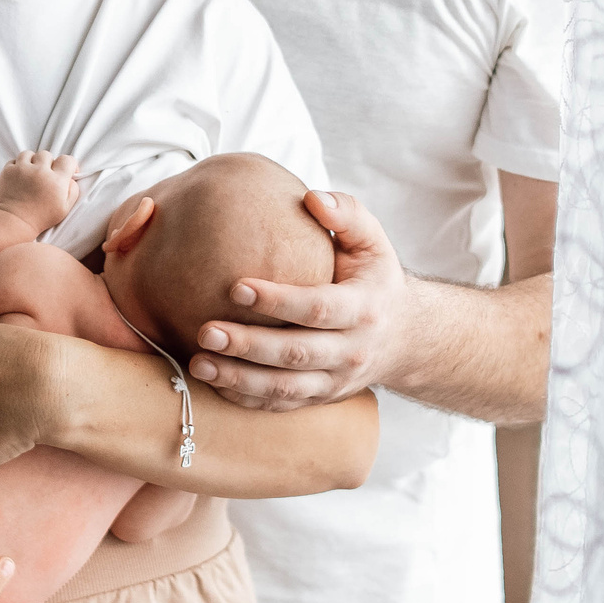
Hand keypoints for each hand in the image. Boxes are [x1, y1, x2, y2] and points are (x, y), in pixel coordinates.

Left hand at [0, 150, 80, 229]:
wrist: (14, 221)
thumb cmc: (41, 217)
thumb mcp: (64, 208)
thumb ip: (72, 190)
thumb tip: (71, 177)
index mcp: (56, 180)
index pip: (68, 160)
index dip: (69, 165)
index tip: (65, 172)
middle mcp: (40, 171)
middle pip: (47, 155)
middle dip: (47, 164)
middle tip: (44, 176)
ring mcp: (22, 169)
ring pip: (30, 154)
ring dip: (31, 162)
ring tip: (31, 174)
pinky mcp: (8, 170)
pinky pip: (15, 160)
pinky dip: (17, 166)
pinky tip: (20, 176)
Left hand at [188, 190, 407, 410]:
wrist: (405, 337)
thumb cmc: (375, 279)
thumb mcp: (374, 242)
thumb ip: (347, 214)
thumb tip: (311, 197)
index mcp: (363, 309)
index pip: (318, 308)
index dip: (278, 300)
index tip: (236, 286)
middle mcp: (351, 351)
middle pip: (296, 353)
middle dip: (249, 346)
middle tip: (205, 332)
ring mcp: (335, 381)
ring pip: (285, 388)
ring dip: (239, 379)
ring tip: (199, 363)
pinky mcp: (320, 399)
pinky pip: (281, 405)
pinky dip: (246, 399)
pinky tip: (213, 383)